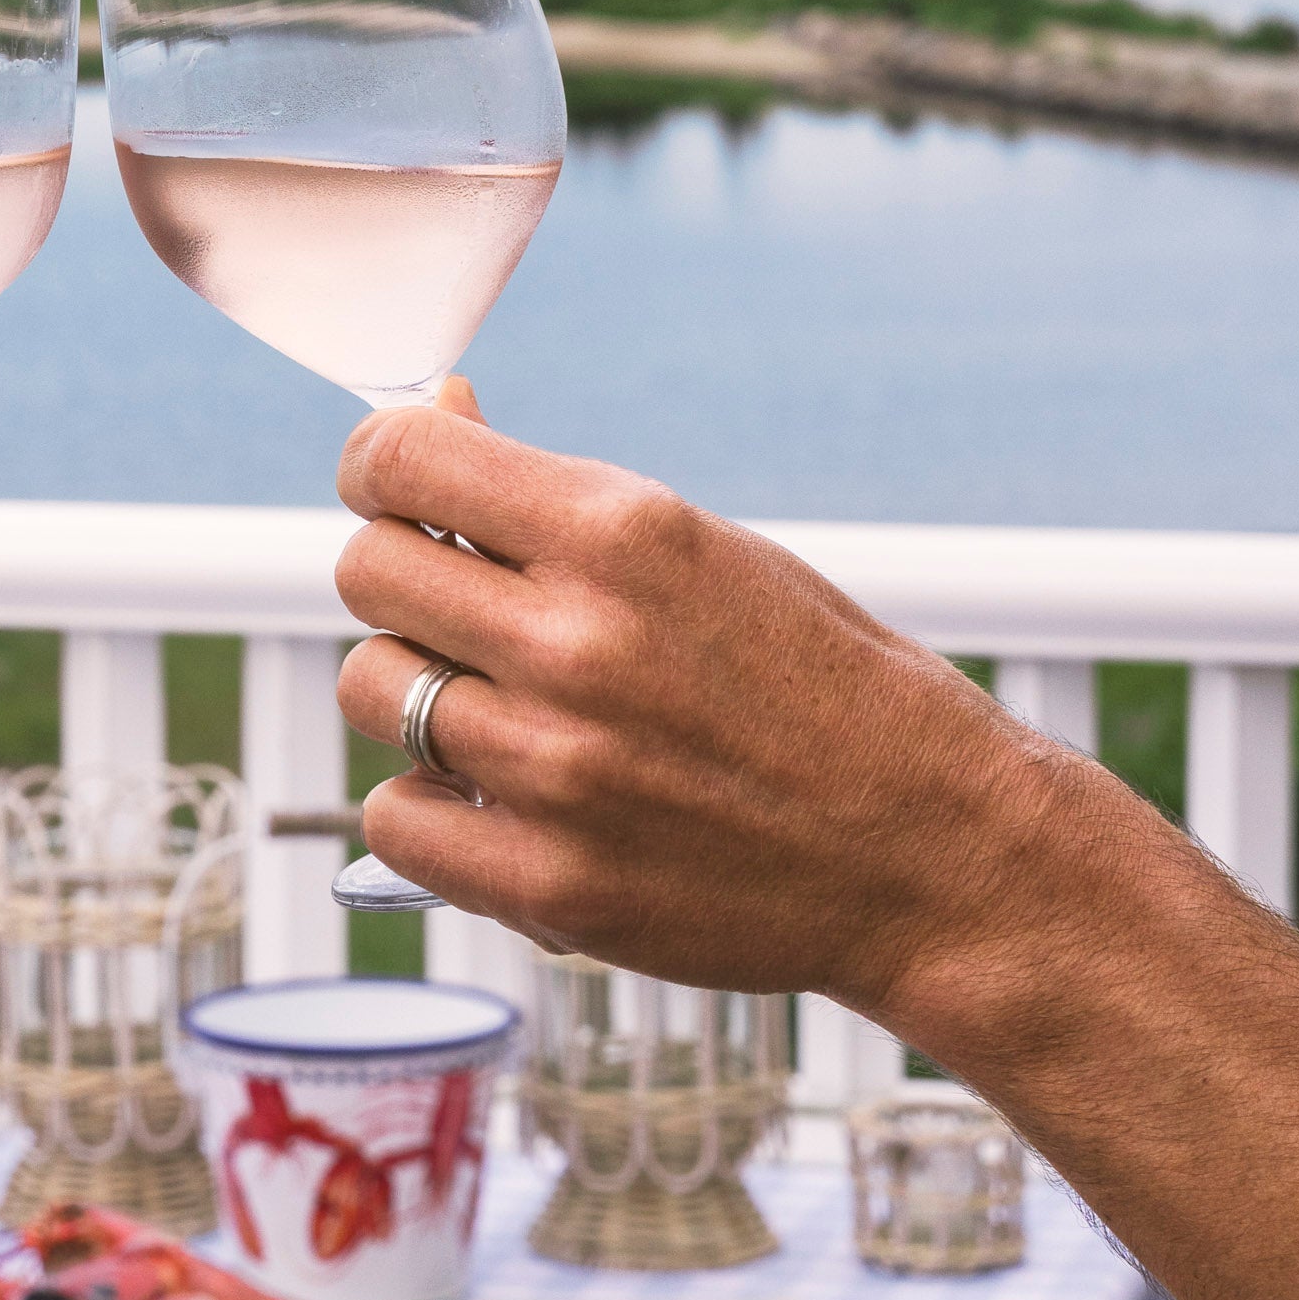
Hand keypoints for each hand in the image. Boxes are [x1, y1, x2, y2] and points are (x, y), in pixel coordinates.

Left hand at [328, 398, 1078, 1029]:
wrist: (933, 853)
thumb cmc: (824, 687)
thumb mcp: (706, 552)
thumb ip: (556, 498)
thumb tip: (436, 415)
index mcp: (627, 533)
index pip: (399, 460)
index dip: (381, 468)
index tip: (401, 493)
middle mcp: (579, 642)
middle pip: (365, 573)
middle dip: (403, 580)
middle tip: (467, 611)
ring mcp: (556, 770)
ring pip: (371, 690)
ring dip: (416, 693)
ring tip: (504, 710)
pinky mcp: (550, 884)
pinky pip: (395, 819)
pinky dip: (432, 808)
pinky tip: (502, 800)